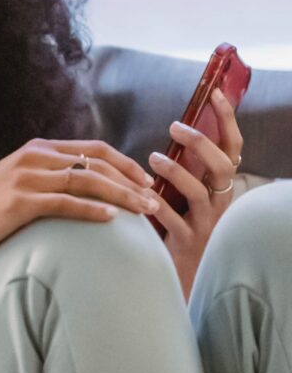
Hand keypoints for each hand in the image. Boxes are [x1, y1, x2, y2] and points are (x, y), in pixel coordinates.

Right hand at [0, 138, 158, 314]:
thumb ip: (48, 179)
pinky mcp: (20, 202)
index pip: (94, 149)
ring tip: (144, 211)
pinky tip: (111, 220)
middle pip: (97, 162)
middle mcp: (35, 157)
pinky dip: (91, 210)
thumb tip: (82, 187)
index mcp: (39, 149)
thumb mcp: (20, 184)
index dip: (125, 163)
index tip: (146, 181)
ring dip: (121, 195)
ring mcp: (27, 177)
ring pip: (87, 180)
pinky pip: (65, 203)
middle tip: (155, 198)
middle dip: (131, 180)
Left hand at [147, 88, 243, 299]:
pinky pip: (172, 221)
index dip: (227, 120)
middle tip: (176, 126)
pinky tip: (140, 198)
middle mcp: (220, 204)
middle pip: (221, 166)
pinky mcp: (187, 244)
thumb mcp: (189, 198)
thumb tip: (175, 135)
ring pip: (198, 192)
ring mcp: (206, 225)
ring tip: (153, 159)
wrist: (182, 279)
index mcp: (222, 188)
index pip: (233, 148)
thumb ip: (187, 170)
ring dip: (175, 171)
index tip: (215, 94)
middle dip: (201, 142)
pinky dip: (155, 206)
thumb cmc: (181, 232)